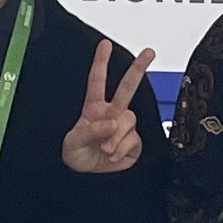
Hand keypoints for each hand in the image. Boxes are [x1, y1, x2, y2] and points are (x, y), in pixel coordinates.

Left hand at [62, 40, 157, 173]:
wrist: (85, 177)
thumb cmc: (75, 156)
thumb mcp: (73, 142)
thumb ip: (91, 130)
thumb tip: (111, 123)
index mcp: (93, 108)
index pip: (97, 81)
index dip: (101, 62)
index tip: (105, 45)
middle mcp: (111, 114)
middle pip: (126, 88)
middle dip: (138, 68)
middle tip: (149, 52)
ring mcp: (123, 128)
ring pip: (128, 119)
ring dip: (116, 136)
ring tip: (105, 149)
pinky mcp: (132, 143)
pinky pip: (133, 140)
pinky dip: (121, 149)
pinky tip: (113, 156)